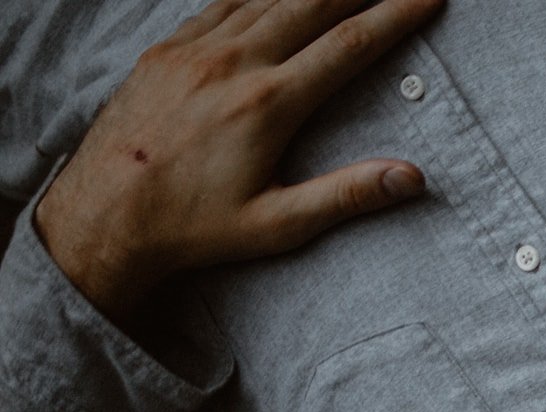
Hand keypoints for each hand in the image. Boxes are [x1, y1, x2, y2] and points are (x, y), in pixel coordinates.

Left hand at [32, 0, 444, 319]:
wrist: (105, 215)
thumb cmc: (194, 227)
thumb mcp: (278, 224)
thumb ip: (347, 196)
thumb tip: (413, 177)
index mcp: (268, 104)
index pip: (349, 46)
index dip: (395, 15)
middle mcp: (232, 64)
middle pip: (311, 4)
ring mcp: (194, 50)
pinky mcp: (166, 50)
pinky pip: (222, 4)